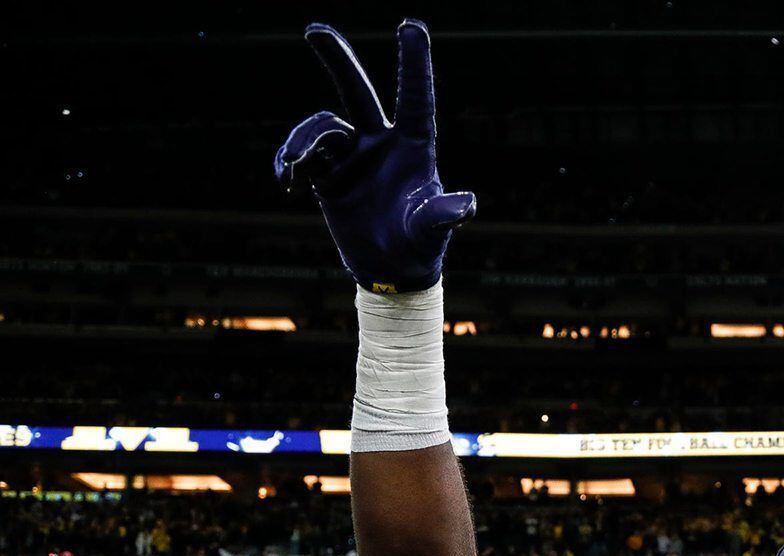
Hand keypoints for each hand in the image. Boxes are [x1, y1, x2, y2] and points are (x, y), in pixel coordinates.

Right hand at [274, 20, 475, 292]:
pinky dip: (287, 163)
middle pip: (357, 91)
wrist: (390, 271)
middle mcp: (381, 143)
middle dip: (337, 59)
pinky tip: (285, 182)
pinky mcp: (327, 174)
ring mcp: (352, 155)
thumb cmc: (420, 248)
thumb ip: (443, 215)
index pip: (415, 98)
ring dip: (301, 143)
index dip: (414, 63)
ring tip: (292, 170)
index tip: (411, 24)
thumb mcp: (431, 231)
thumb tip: (467, 203)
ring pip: (320, 129)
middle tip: (315, 28)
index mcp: (414, 147)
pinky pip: (301, 156)